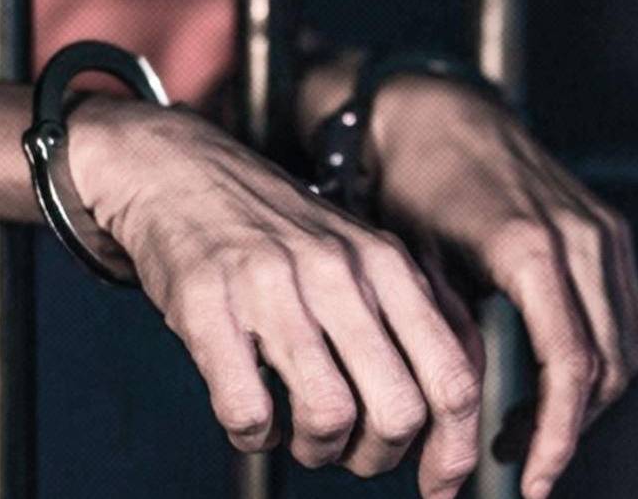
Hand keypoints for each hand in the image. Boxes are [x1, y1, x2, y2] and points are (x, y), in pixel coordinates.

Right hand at [68, 98, 481, 498]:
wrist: (182, 170)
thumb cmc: (282, 233)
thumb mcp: (366, 258)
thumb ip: (414, 322)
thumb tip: (455, 413)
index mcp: (392, 268)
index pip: (454, 378)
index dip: (455, 450)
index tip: (440, 487)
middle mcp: (343, 274)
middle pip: (400, 410)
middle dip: (377, 457)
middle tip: (350, 451)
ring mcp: (276, 287)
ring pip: (329, 415)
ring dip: (316, 448)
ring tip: (299, 432)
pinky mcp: (208, 303)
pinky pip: (247, 409)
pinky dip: (253, 433)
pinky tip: (252, 414)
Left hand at [302, 69, 637, 498]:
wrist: (442, 113)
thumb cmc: (415, 186)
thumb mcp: (416, 266)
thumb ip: (451, 337)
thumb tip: (466, 416)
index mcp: (532, 251)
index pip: (569, 367)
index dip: (556, 436)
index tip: (530, 482)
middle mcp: (583, 240)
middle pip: (607, 365)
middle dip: (570, 428)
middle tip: (520, 464)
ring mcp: (604, 232)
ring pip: (626, 345)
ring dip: (590, 400)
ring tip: (534, 430)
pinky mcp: (610, 230)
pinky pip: (627, 314)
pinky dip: (603, 359)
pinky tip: (561, 382)